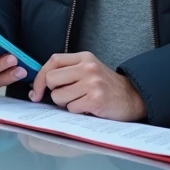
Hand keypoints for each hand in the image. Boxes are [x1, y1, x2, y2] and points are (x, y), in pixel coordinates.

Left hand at [29, 51, 146, 121]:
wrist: (133, 98)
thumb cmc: (106, 86)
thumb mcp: (89, 70)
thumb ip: (68, 72)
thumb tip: (38, 86)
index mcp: (84, 57)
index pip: (53, 61)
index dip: (40, 78)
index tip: (36, 92)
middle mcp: (88, 67)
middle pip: (52, 80)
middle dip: (55, 92)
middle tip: (68, 97)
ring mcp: (92, 83)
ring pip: (59, 97)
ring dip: (67, 104)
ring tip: (82, 101)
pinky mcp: (96, 99)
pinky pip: (71, 108)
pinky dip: (77, 111)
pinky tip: (89, 108)